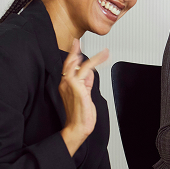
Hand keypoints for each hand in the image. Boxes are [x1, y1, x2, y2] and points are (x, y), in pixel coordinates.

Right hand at [59, 39, 108, 156]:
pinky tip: (102, 58)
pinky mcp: (78, 87)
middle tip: (78, 41)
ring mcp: (70, 85)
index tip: (75, 46)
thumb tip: (89, 73)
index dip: (71, 56)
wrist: (77, 127)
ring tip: (104, 52)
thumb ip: (86, 83)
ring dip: (93, 57)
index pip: (67, 67)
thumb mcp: (84, 95)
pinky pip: (87, 70)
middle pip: (69, 62)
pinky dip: (95, 62)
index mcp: (65, 85)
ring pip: (80, 64)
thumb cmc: (80, 115)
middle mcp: (66, 83)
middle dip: (74, 51)